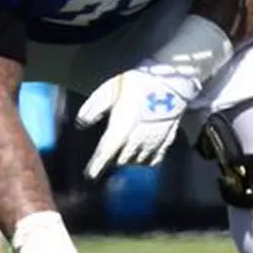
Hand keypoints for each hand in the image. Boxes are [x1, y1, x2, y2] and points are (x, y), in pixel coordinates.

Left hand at [74, 18, 231, 177]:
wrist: (171, 78)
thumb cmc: (138, 82)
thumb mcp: (110, 90)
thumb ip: (94, 108)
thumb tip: (81, 122)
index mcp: (120, 130)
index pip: (106, 154)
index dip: (97, 166)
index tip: (90, 174)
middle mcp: (136, 141)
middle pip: (122, 160)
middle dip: (114, 158)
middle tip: (110, 152)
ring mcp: (154, 142)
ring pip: (138, 161)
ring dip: (130, 159)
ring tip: (126, 150)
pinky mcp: (168, 139)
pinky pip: (156, 158)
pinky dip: (147, 159)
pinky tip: (144, 155)